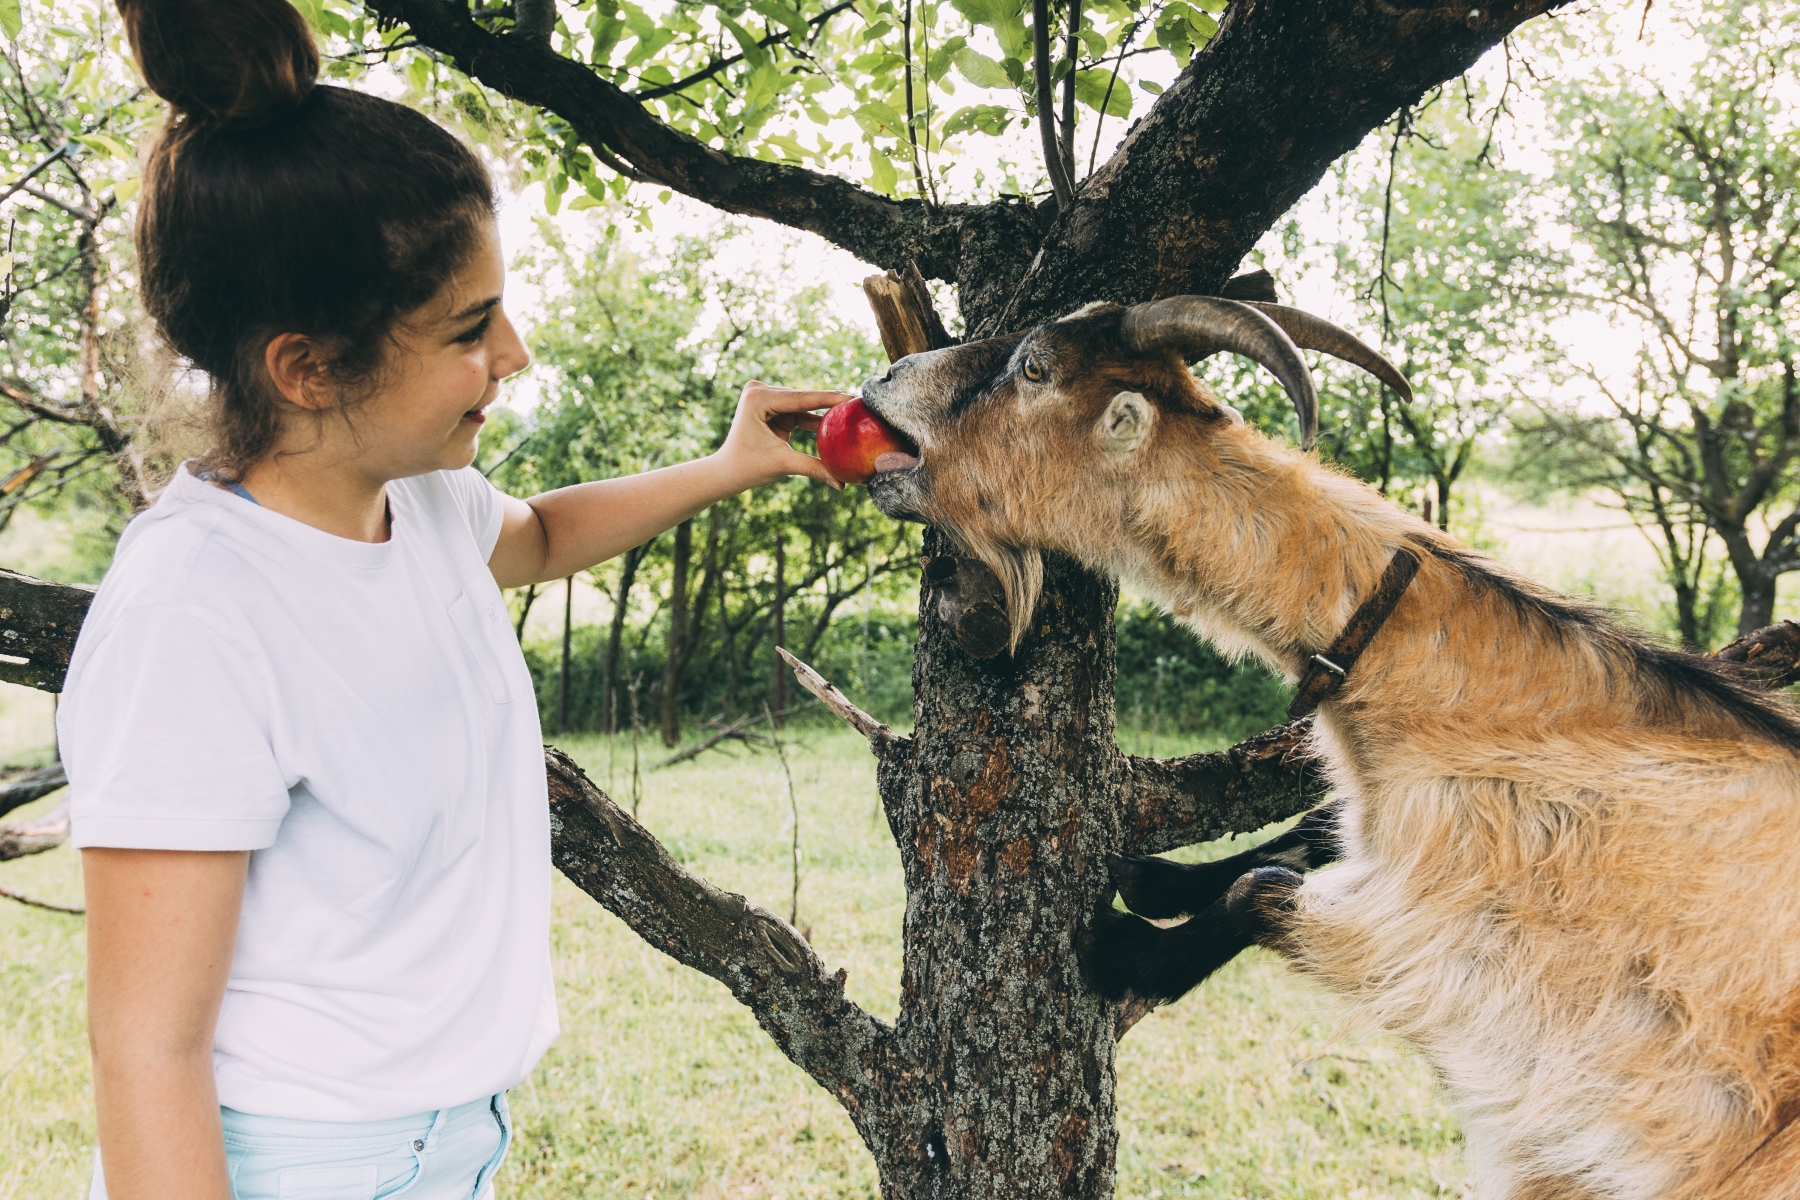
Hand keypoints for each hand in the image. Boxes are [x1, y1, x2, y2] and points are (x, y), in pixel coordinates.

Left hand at [717, 381, 852, 490]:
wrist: (726, 472)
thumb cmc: (748, 468)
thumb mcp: (783, 465)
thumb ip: (814, 468)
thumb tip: (842, 484)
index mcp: (758, 398)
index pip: (801, 399)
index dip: (829, 398)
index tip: (854, 397)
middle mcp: (759, 391)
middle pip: (803, 398)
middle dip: (830, 403)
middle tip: (860, 404)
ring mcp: (764, 396)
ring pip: (803, 404)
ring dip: (824, 412)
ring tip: (853, 412)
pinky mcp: (770, 405)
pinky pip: (798, 412)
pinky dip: (814, 420)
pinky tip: (837, 423)